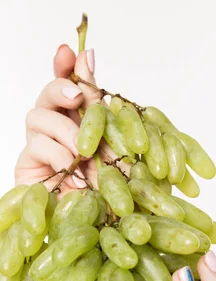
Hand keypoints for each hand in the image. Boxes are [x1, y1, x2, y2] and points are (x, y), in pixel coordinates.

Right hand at [15, 44, 114, 195]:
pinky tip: (72, 169)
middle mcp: (60, 129)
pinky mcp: (28, 165)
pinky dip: (58, 154)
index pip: (73, 86)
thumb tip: (112, 92)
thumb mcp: (122, 153)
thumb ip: (112, 120)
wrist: (100, 229)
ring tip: (82, 151)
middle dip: (61, 86)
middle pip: (49, 92)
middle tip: (77, 96)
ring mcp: (41, 145)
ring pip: (38, 115)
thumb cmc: (114, 192)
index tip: (74, 50)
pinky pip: (36, 145)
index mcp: (84, 122)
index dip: (69, 66)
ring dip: (64, 129)